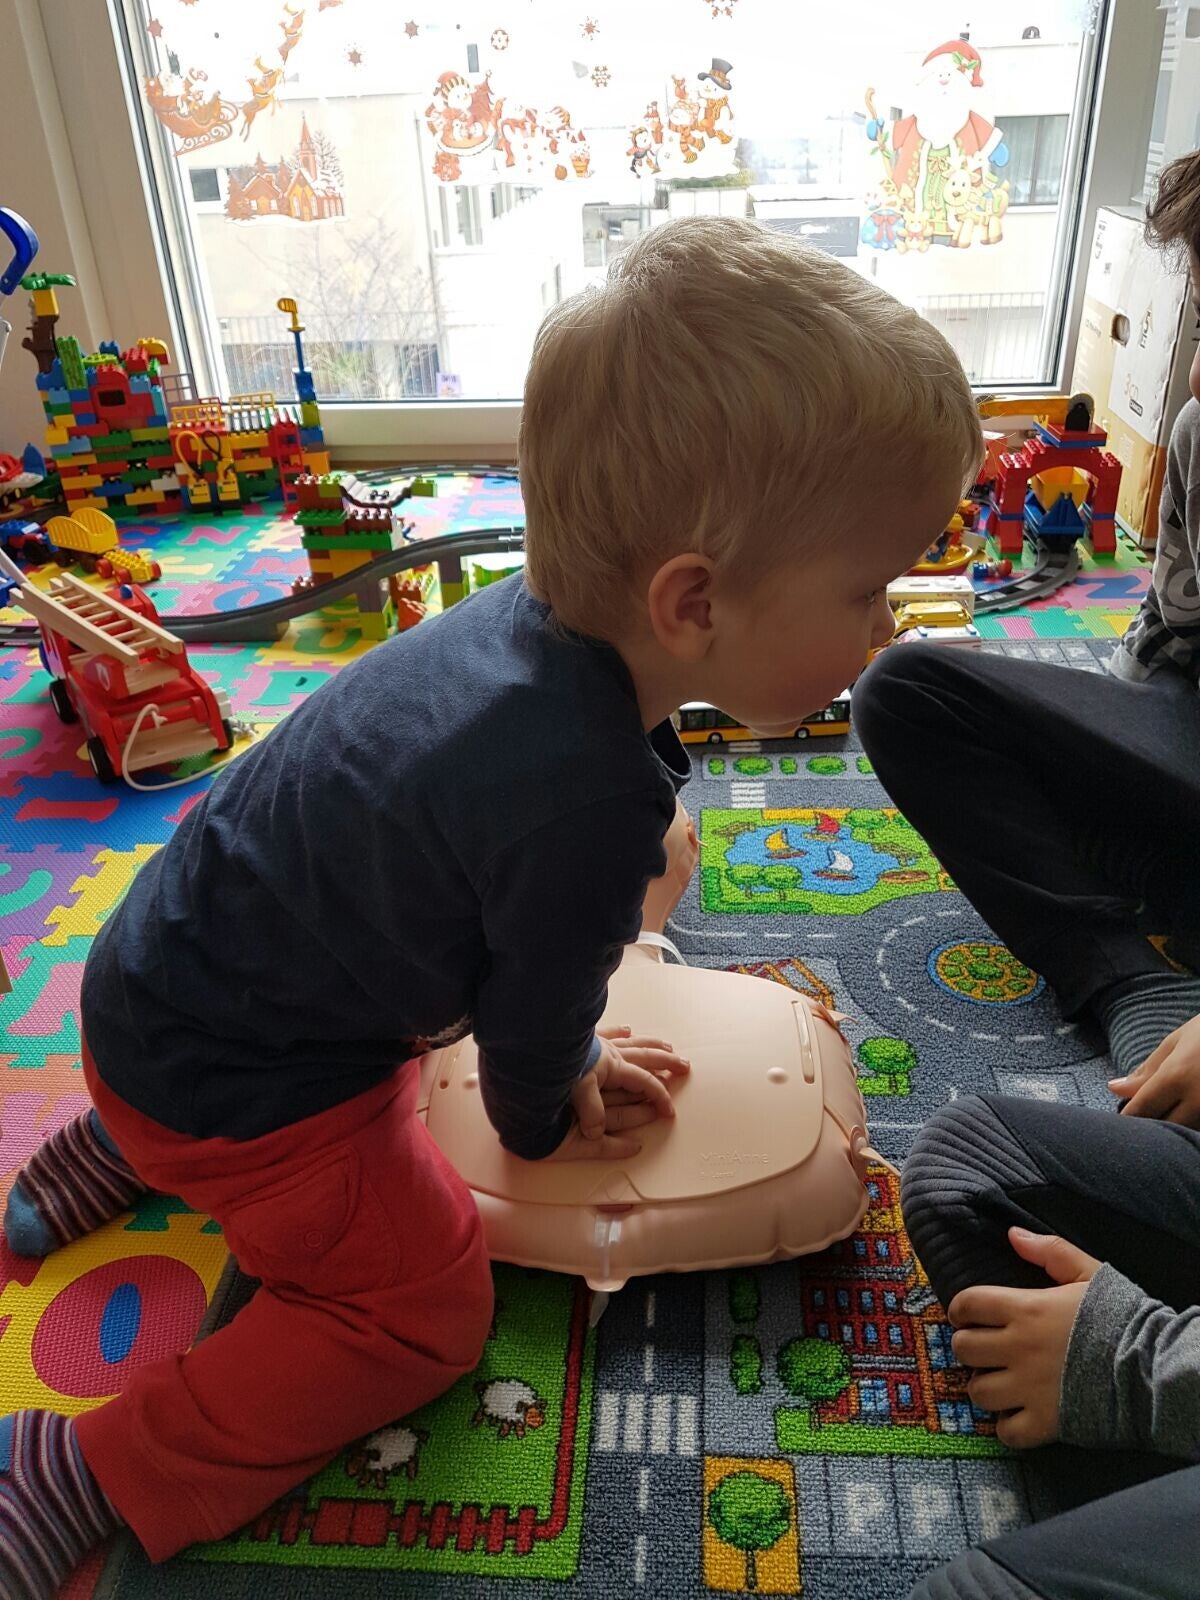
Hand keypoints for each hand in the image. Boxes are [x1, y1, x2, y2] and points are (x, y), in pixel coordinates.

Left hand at [545, 1025, 689, 1162]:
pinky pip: (609, 1033)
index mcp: (613, 1067)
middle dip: (667, 1063)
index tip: (669, 1111)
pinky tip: (627, 1030)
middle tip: (684, 1066)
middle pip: (647, 1058)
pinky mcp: (587, 1037)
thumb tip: (595, 1132)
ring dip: (652, 1046)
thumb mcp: (577, 1091)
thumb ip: (591, 1112)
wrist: (539, 1041)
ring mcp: (600, 1043)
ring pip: (634, 1043)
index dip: (660, 1097)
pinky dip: (620, 1033)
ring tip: (667, 1047)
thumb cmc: (556, 1065)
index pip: (645, 1083)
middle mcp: (611, 1054)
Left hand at [947, 1227, 1100, 1448]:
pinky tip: (1017, 1414)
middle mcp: (1019, 1348)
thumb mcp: (1089, 1273)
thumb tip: (1013, 1234)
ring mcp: (1029, 1388)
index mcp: (1026, 1309)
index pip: (968, 1304)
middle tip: (983, 1349)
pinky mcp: (1046, 1423)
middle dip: (969, 1347)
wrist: (1153, 1366)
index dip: (960, 1309)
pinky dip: (1006, 1426)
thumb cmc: (1122, 1317)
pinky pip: (1006, 1432)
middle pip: (964, 1348)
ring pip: (978, 1391)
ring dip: (985, 1386)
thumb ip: (1050, 1251)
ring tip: (998, 1382)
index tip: (965, 1316)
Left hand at [1109, 1011, 1199, 1126]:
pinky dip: (1195, 1125)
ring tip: (1172, 1109)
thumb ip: (1147, 1070)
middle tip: (1147, 1118)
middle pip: (1165, 1128)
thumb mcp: (1177, 1042)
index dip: (1129, 1118)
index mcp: (1177, 1076)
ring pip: (1187, 1133)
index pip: (1142, 1110)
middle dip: (1152, 1126)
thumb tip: (1116, 1090)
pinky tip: (1190, 1111)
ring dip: (1176, 1127)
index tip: (1123, 1121)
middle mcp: (1198, 1100)